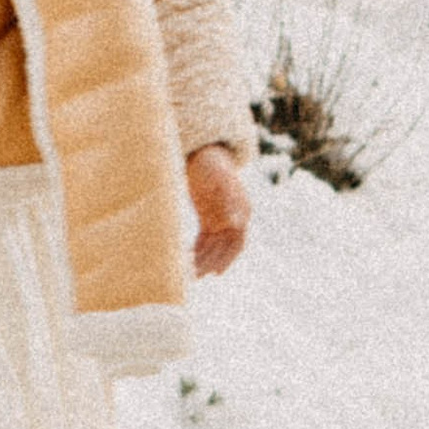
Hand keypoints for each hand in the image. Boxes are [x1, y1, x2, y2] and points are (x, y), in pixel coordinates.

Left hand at [186, 143, 252, 279]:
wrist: (202, 152)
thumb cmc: (212, 163)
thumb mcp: (220, 179)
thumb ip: (229, 198)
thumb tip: (236, 223)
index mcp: (242, 209)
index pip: (238, 241)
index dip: (229, 258)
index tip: (216, 272)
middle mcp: (234, 217)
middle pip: (224, 247)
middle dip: (210, 262)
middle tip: (194, 276)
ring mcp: (221, 219)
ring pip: (213, 246)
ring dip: (202, 260)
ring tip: (187, 273)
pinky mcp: (208, 218)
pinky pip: (204, 240)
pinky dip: (197, 250)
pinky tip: (185, 259)